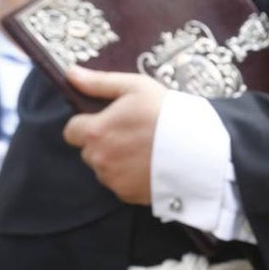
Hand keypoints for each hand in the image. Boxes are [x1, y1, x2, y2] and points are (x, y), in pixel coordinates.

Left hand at [62, 68, 165, 204]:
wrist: (198, 151)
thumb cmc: (167, 114)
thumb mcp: (136, 87)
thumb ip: (99, 83)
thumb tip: (70, 73)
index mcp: (96, 132)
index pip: (71, 131)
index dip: (88, 124)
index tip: (109, 121)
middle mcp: (99, 159)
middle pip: (89, 151)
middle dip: (104, 143)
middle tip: (132, 134)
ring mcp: (113, 180)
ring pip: (105, 169)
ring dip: (116, 161)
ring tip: (145, 151)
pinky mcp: (128, 196)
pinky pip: (121, 185)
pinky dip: (130, 178)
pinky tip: (150, 167)